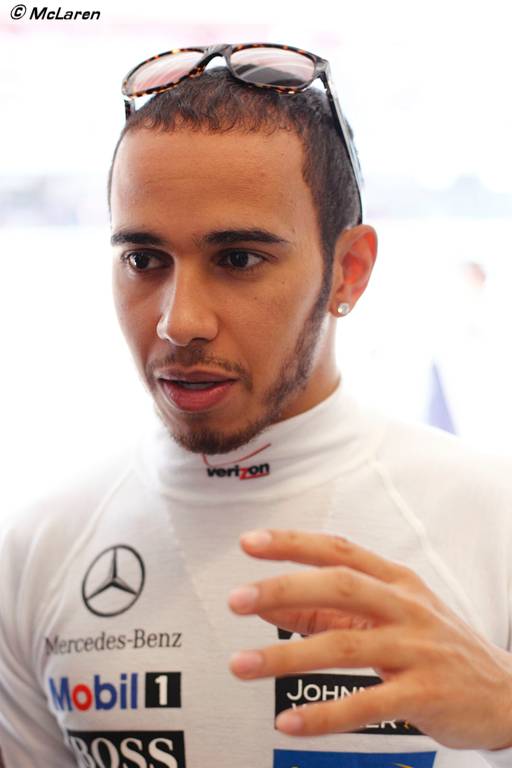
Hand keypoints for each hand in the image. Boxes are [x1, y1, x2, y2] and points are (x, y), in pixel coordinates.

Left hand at [228, 529, 511, 749]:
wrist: (505, 692)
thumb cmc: (432, 646)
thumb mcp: (386, 618)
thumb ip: (327, 612)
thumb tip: (268, 603)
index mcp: (395, 580)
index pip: (338, 550)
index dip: (293, 543)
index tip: (249, 542)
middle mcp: (405, 606)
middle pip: (340, 586)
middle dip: (285, 589)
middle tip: (236, 600)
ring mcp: (417, 649)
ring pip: (345, 646)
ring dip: (287, 657)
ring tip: (240, 666)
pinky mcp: (426, 694)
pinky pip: (368, 703)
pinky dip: (325, 715)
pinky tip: (288, 724)